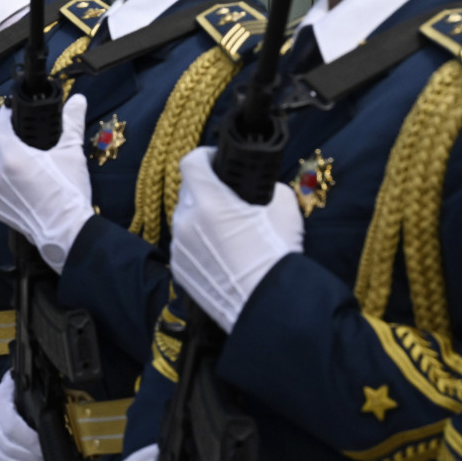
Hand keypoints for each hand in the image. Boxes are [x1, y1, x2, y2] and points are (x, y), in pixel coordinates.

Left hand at [0, 95, 92, 271]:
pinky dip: (2, 181)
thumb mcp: (71, 154)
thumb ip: (71, 123)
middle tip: (23, 139)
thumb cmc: (69, 193)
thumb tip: (77, 100)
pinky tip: (19, 183)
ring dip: (3, 161)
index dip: (6, 117)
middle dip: (7, 138)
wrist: (65, 232)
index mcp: (12, 156)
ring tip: (23, 163)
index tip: (14, 114)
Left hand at [168, 147, 302, 331]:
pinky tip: (221, 255)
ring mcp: (179, 246)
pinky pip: (185, 245)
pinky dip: (198, 244)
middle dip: (206, 189)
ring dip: (201, 218)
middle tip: (229, 199)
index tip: (217, 160)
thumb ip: (263, 189)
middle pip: (189, 191)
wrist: (269, 304)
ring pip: (185, 220)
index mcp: (208, 200)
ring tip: (227, 232)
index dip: (205, 156)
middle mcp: (186, 221)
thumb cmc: (277, 253)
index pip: (191, 162)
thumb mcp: (283, 206)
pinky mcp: (179, 269)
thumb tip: (258, 189)